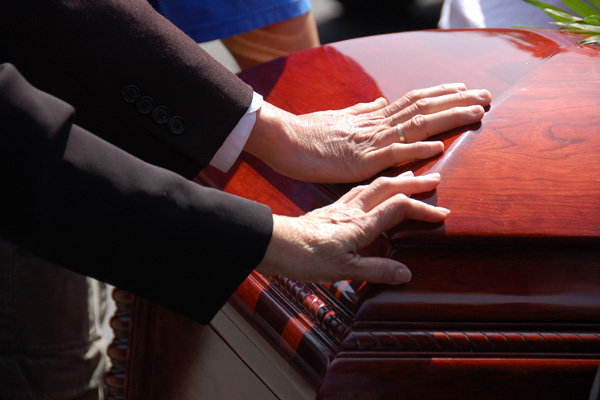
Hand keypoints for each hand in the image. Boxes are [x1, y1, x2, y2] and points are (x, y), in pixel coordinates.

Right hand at [246, 83, 490, 182]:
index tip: (465, 89)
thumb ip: (362, 112)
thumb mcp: (340, 119)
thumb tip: (380, 101)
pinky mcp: (360, 160)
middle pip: (423, 107)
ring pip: (416, 125)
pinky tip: (439, 146)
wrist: (283, 139)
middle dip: (457, 100)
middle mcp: (376, 123)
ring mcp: (370, 140)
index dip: (442, 94)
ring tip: (476, 112)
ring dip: (448, 117)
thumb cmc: (308, 132)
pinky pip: (393, 153)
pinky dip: (416, 149)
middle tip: (486, 96)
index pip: (414, 99)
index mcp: (372, 116)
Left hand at [255, 172, 448, 283]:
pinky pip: (358, 191)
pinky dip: (374, 186)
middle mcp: (353, 210)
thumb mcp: (344, 270)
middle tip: (435, 179)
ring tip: (410, 177)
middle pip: (389, 187)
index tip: (442, 213)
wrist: (276, 244)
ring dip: (395, 180)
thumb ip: (377, 270)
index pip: (399, 208)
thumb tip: (406, 273)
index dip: (423, 208)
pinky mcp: (330, 208)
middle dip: (414, 183)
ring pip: (374, 185)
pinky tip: (373, 190)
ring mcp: (340, 206)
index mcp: (361, 224)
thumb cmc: (306, 257)